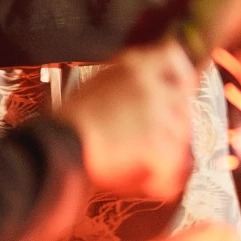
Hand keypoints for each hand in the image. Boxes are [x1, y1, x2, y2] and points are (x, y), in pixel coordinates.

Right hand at [64, 42, 196, 204]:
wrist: (58, 145)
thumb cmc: (68, 122)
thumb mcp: (96, 84)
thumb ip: (125, 82)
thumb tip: (142, 90)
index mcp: (133, 65)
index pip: (175, 57)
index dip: (181, 75)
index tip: (180, 90)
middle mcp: (149, 83)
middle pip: (182, 101)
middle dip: (171, 123)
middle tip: (153, 141)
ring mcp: (156, 111)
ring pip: (181, 134)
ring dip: (166, 152)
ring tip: (142, 164)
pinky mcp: (157, 141)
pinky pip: (174, 164)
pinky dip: (162, 179)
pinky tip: (149, 183)